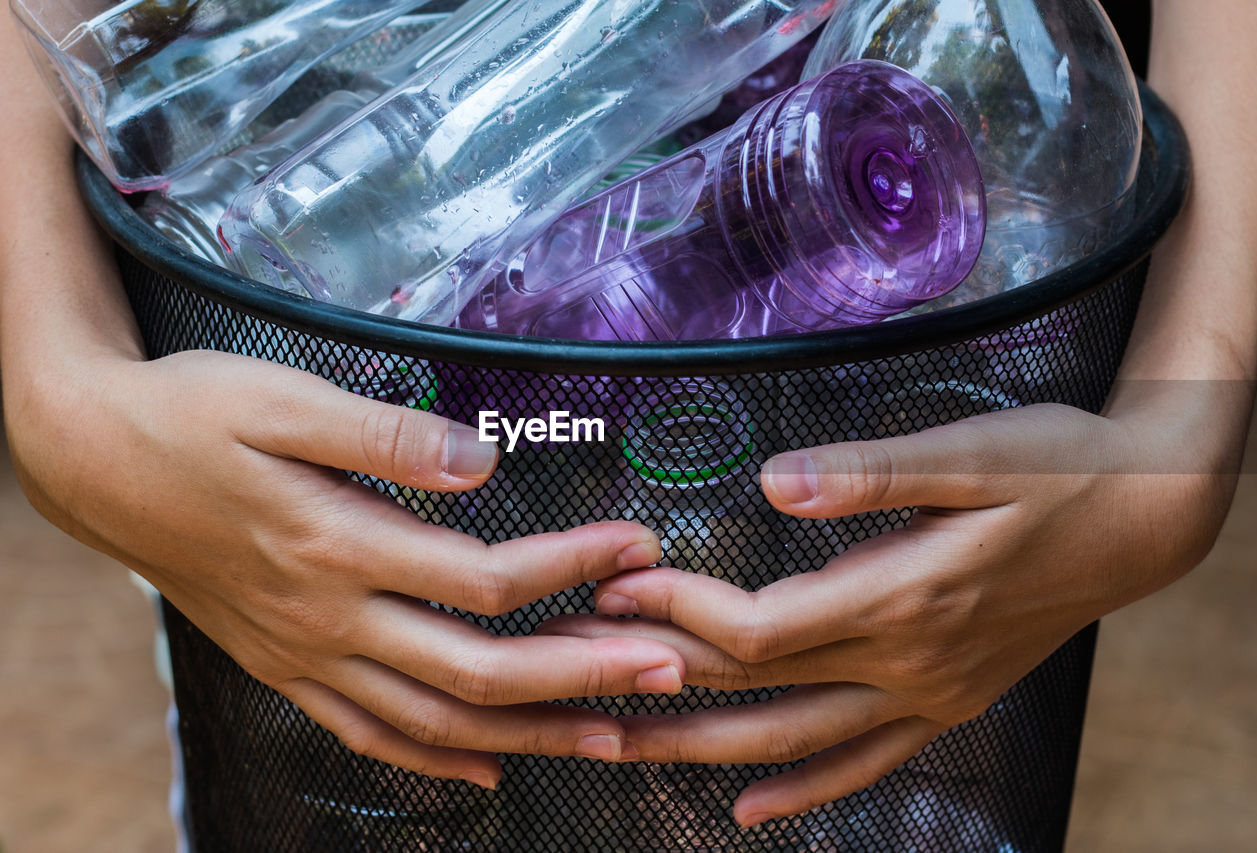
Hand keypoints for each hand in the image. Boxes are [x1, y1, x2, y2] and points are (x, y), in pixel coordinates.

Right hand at [6, 347, 683, 788]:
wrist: (92, 462)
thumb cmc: (189, 415)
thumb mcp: (281, 400)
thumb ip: (387, 435)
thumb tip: (484, 463)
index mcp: (335, 545)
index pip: (483, 579)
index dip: (570, 566)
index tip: (637, 545)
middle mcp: (327, 618)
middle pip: (476, 673)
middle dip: (582, 674)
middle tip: (667, 667)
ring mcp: (305, 656)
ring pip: (434, 723)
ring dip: (530, 735)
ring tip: (614, 736)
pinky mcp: (286, 668)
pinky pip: (370, 737)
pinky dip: (437, 762)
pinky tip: (488, 770)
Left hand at [540, 389, 1242, 823]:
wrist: (1146, 519)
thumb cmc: (1058, 470)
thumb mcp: (972, 453)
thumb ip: (868, 473)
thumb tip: (772, 485)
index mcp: (903, 595)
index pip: (760, 628)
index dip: (678, 609)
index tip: (615, 580)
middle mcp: (909, 662)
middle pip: (758, 688)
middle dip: (659, 673)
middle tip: (577, 664)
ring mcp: (928, 695)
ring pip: (794, 743)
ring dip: (702, 747)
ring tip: (619, 745)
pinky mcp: (945, 704)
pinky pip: (862, 765)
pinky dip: (802, 792)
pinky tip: (748, 811)